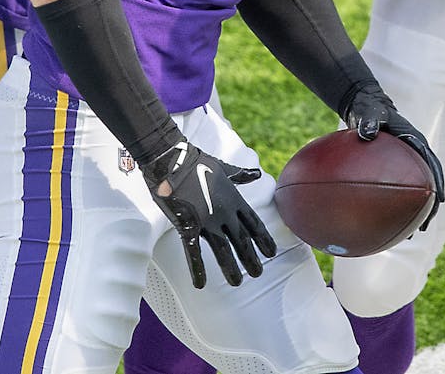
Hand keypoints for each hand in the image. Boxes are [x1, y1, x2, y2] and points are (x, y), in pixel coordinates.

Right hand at [140, 140, 275, 288]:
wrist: (172, 159)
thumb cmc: (196, 161)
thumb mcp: (223, 168)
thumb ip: (240, 175)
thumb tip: (257, 174)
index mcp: (234, 198)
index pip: (254, 223)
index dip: (263, 239)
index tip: (272, 252)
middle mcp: (225, 211)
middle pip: (242, 240)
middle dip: (251, 258)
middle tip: (258, 273)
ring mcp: (208, 220)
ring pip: (223, 249)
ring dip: (230, 267)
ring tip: (237, 282)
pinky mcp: (188, 225)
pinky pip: (194, 252)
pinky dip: (197, 269)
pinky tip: (200, 284)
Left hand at [341, 82, 444, 229]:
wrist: (362, 105)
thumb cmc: (368, 107)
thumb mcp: (369, 111)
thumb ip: (369, 120)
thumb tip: (366, 133)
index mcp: (415, 141)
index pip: (432, 165)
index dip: (438, 183)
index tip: (440, 200)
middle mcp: (412, 154)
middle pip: (427, 184)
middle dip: (428, 206)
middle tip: (424, 226)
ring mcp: (403, 162)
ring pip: (413, 191)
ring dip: (412, 212)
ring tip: (407, 235)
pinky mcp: (391, 167)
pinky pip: (394, 188)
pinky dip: (391, 205)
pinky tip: (380, 223)